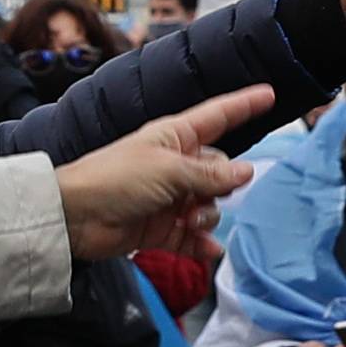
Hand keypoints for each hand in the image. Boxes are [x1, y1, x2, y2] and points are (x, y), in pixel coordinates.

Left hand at [54, 89, 269, 259]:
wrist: (76, 216)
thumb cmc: (115, 178)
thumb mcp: (169, 170)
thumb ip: (210, 175)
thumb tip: (246, 172)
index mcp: (175, 137)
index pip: (218, 116)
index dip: (243, 105)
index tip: (269, 95)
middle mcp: (175, 165)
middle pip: (219, 171)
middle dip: (221, 186)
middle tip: (202, 196)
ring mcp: (169, 198)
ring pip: (209, 206)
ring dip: (206, 217)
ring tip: (188, 221)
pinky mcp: (161, 228)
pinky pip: (192, 237)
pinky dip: (201, 245)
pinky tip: (209, 251)